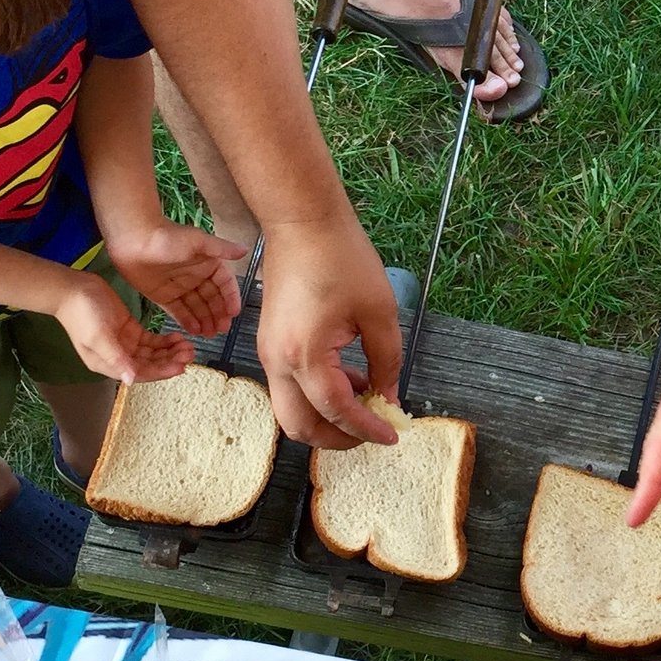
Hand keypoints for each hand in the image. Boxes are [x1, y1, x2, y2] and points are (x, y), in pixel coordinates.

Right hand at [52, 273, 194, 384]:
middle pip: (149, 365)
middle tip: (189, 353)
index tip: (181, 366)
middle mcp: (117, 358)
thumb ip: (115, 358)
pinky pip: (150, 341)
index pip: (140, 373)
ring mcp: (124, 344)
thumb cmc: (82, 313)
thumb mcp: (98, 336)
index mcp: (107, 364)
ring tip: (187, 345)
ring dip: (169, 351)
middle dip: (169, 361)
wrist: (72, 289)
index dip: (161, 371)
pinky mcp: (129, 330)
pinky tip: (176, 337)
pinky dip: (163, 341)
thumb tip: (130, 379)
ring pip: (152, 353)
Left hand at [106, 221, 242, 337]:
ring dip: (204, 320)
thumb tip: (245, 250)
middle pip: (211, 299)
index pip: (225, 284)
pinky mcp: (162, 295)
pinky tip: (194, 331)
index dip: (230, 298)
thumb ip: (221, 249)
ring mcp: (179, 287)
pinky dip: (186, 320)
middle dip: (218, 314)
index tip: (234, 313)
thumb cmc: (168, 236)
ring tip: (210, 334)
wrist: (134, 238)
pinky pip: (178, 311)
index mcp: (207, 263)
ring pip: (196, 307)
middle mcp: (196, 276)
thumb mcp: (198, 241)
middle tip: (222, 330)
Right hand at [255, 214, 400, 448]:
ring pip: (291, 409)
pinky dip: (317, 394)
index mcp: (304, 355)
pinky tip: (350, 375)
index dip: (367, 428)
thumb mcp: (379, 311)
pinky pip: (290, 386)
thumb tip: (388, 397)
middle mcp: (276, 362)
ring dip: (327, 414)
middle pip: (299, 425)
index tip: (393, 435)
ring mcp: (268, 354)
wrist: (301, 223)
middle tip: (372, 430)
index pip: (336, 411)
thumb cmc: (341, 257)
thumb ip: (387, 361)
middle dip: (337, 438)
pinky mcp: (269, 344)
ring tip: (368, 395)